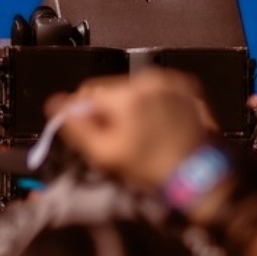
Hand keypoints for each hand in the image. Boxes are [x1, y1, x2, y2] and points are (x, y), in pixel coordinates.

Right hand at [51, 68, 215, 189]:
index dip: (85, 112)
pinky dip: (155, 103)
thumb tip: (56, 106)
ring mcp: (172, 82)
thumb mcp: (105, 154)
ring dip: (132, 106)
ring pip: (136, 89)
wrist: (199, 176)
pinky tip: (160, 126)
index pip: (88, 91)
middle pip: (113, 89)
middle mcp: (149, 79)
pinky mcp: (188, 88)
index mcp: (126, 93)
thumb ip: (76, 127)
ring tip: (143, 134)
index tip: (93, 131)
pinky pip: (159, 90)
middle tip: (119, 138)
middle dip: (110, 110)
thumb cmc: (151, 169)